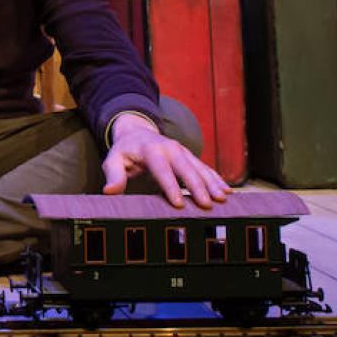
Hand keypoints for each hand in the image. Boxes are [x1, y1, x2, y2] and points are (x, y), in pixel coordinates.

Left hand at [101, 114, 229, 208]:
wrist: (137, 132)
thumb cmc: (124, 151)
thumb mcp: (113, 160)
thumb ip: (114, 175)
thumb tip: (109, 191)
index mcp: (151, 150)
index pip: (161, 169)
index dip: (170, 186)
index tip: (178, 203)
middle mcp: (170, 148)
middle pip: (186, 168)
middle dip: (197, 186)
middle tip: (207, 204)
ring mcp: (182, 152)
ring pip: (199, 167)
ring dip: (212, 183)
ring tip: (222, 198)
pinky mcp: (189, 156)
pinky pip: (205, 168)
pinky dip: (216, 178)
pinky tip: (226, 191)